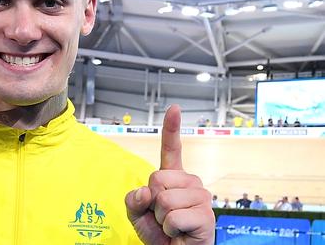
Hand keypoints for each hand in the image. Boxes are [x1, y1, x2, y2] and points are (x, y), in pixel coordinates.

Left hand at [125, 105, 214, 244]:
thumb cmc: (159, 233)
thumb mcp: (137, 213)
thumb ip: (133, 199)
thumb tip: (146, 192)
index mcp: (173, 178)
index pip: (171, 150)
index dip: (172, 129)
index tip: (174, 109)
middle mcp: (190, 182)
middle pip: (156, 178)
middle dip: (151, 202)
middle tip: (163, 216)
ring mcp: (201, 197)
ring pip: (163, 199)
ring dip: (161, 218)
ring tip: (172, 225)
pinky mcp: (206, 215)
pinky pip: (173, 217)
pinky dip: (170, 229)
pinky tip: (180, 233)